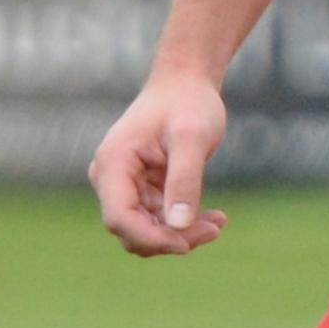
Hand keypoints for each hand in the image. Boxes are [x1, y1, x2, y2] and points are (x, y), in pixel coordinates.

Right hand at [88, 71, 228, 255]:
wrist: (186, 84)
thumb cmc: (188, 104)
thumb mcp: (192, 138)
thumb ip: (184, 180)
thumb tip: (178, 227)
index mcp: (112, 164)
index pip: (119, 218)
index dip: (151, 238)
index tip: (187, 243)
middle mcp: (110, 179)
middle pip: (132, 231)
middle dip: (171, 238)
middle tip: (215, 228)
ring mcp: (124, 186)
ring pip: (146, 231)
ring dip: (180, 235)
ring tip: (217, 222)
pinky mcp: (141, 190)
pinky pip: (157, 221)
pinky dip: (184, 224)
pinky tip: (215, 216)